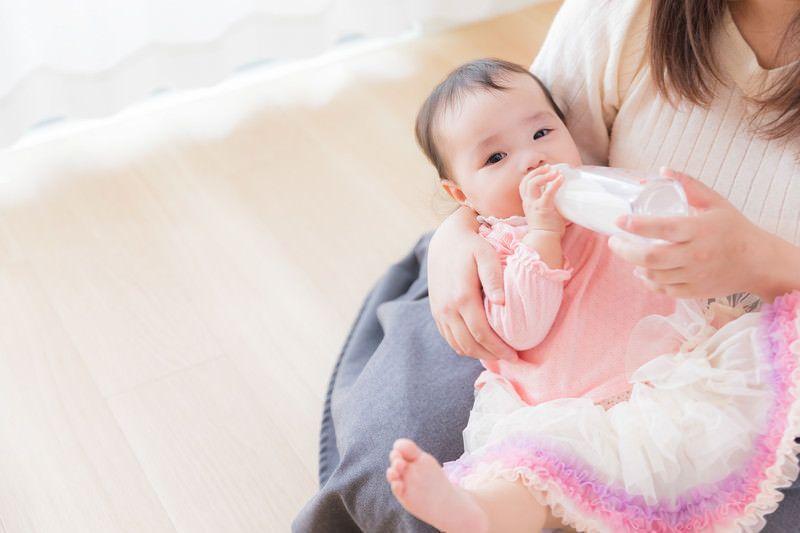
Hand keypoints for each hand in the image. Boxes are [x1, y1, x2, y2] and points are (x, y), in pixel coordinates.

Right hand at [427, 207, 517, 361]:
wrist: (446, 239)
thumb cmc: (472, 246)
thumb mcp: (486, 255)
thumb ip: (494, 278)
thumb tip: (502, 303)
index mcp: (462, 298)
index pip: (482, 334)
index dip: (499, 349)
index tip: (515, 356)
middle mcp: (447, 309)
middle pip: (470, 345)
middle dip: (491, 356)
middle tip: (510, 358)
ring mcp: (439, 312)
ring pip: (458, 345)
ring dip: (477, 354)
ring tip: (496, 354)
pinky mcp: (436, 311)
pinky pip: (449, 338)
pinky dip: (464, 346)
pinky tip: (479, 345)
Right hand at [519, 165, 566, 234]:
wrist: (545, 240)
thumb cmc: (548, 229)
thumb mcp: (546, 212)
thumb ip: (551, 203)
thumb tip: (566, 197)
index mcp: (528, 203)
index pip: (524, 185)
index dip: (532, 175)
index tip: (543, 171)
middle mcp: (528, 202)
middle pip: (525, 181)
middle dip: (536, 172)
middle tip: (548, 167)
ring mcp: (534, 205)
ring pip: (532, 184)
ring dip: (543, 175)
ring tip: (554, 171)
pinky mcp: (542, 208)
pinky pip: (547, 192)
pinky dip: (554, 183)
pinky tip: (561, 178)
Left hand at [607, 167, 778, 298]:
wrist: (758, 262)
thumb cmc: (733, 228)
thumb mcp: (715, 202)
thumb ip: (689, 185)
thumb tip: (662, 170)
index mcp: (699, 230)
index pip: (663, 228)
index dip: (637, 225)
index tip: (619, 220)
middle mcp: (695, 256)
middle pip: (651, 258)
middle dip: (625, 250)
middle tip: (613, 241)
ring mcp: (694, 276)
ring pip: (654, 275)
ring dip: (634, 264)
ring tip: (626, 251)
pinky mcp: (694, 292)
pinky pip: (663, 290)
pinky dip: (648, 281)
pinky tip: (641, 271)